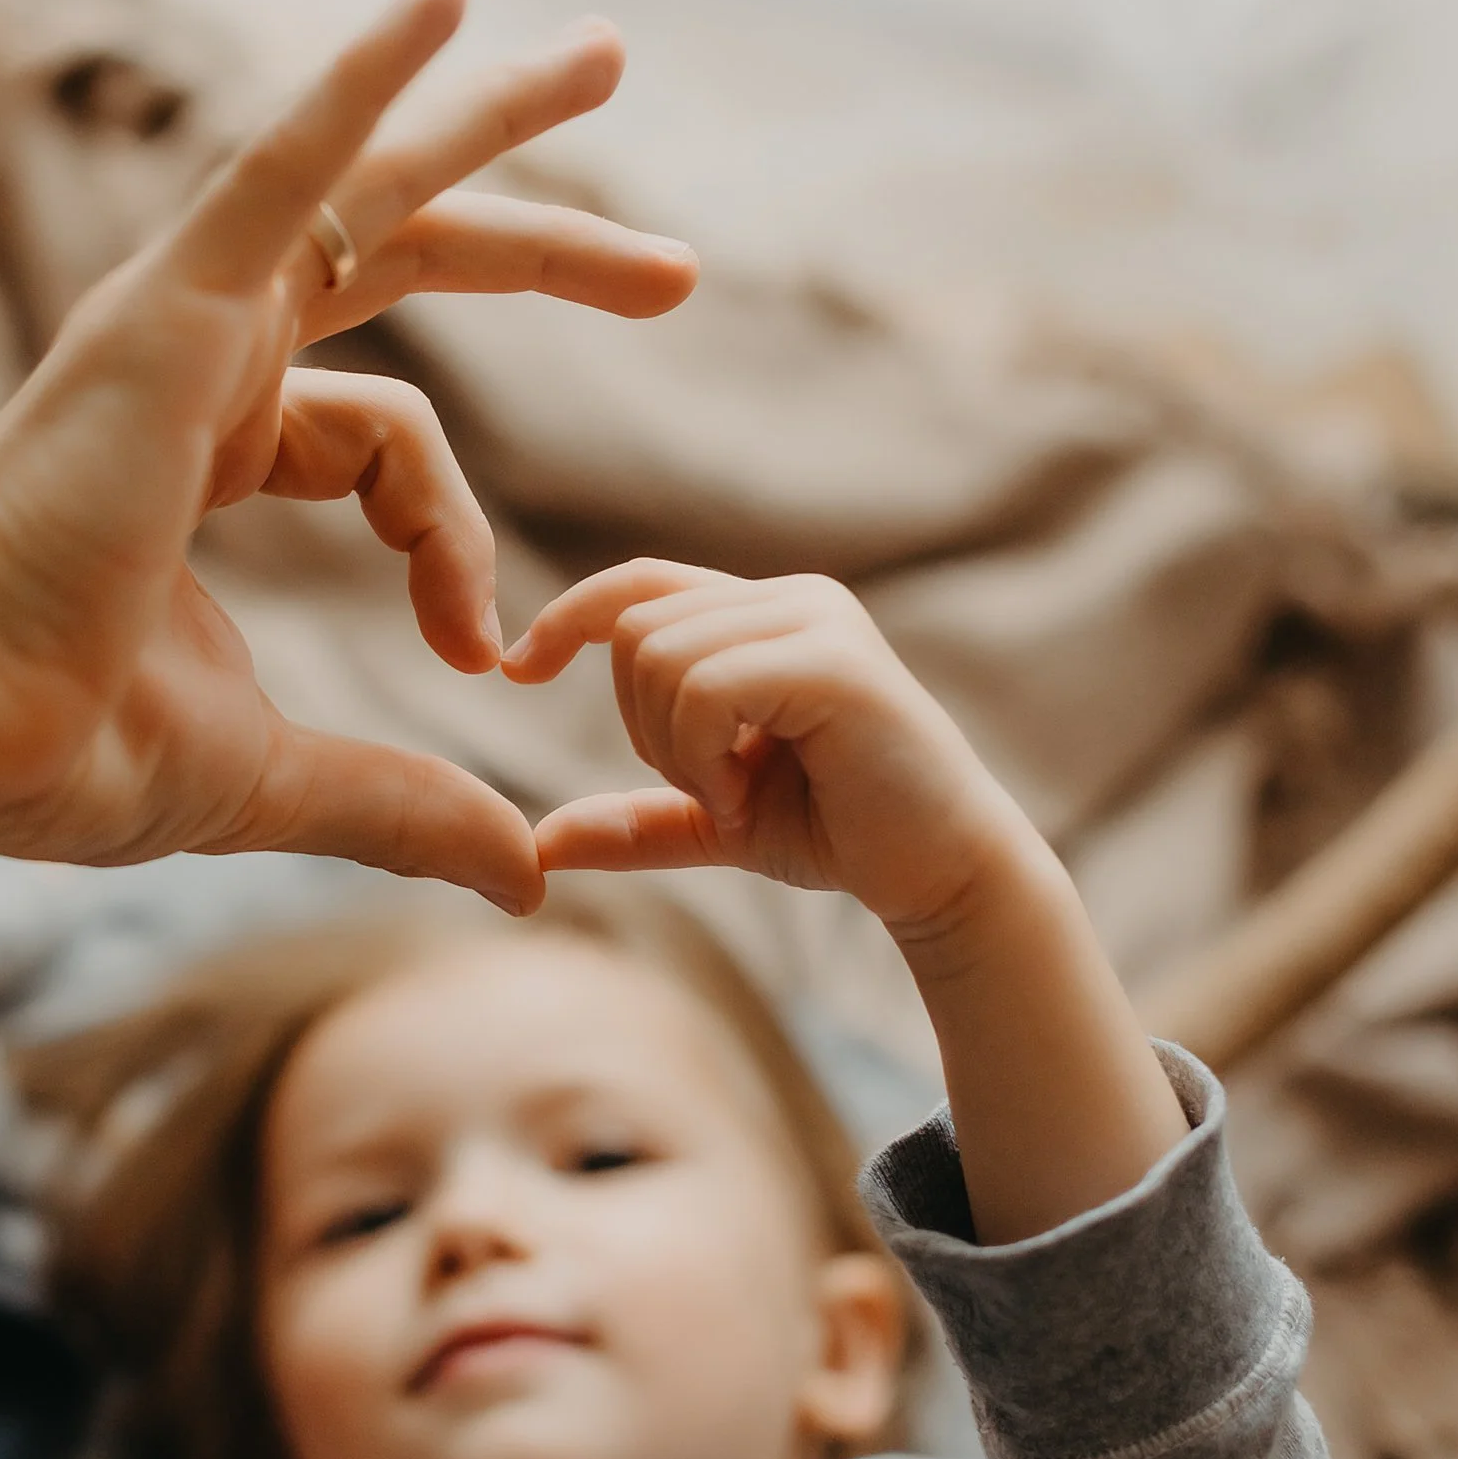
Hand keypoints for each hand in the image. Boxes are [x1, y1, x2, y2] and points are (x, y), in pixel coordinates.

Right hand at [0, 0, 694, 912]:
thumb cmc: (63, 749)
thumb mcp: (281, 774)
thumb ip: (406, 803)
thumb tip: (525, 873)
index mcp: (214, 449)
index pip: (390, 445)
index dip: (455, 545)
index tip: (479, 651)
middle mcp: (204, 362)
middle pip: (396, 262)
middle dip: (536, 247)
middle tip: (673, 267)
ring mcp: (184, 322)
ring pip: (364, 188)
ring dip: (486, 121)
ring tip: (603, 54)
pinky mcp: (172, 307)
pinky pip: (285, 165)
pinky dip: (362, 80)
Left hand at [503, 561, 1041, 936]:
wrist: (940, 875)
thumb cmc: (839, 836)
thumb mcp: (714, 822)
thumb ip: (635, 822)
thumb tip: (538, 845)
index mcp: (762, 614)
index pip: (638, 583)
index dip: (567, 617)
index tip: (517, 670)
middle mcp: (790, 598)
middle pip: (634, 629)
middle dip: (641, 727)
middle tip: (709, 789)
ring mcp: (817, 620)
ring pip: (659, 656)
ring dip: (674, 749)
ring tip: (735, 794)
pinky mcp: (835, 661)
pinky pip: (705, 686)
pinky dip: (701, 757)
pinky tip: (745, 797)